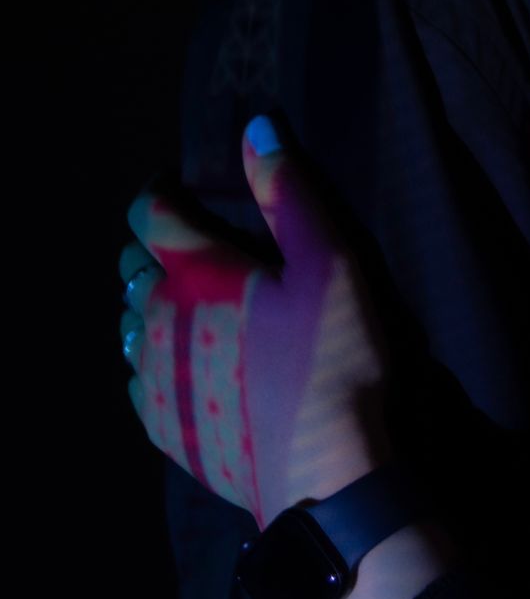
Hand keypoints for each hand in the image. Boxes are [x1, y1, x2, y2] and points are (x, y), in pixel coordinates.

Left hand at [121, 116, 391, 529]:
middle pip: (132, 268)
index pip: (149, 213)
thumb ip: (289, 191)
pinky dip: (155, 357)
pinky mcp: (163, 428)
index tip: (182, 184)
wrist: (324, 471)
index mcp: (194, 273)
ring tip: (194, 303)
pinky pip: (138, 379)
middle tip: (199, 242)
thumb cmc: (333, 356)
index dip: (160, 190)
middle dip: (155, 246)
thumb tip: (255, 127)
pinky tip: (192, 362)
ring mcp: (153, 380)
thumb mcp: (331, 260)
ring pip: (129, 325)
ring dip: (151, 304)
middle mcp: (155, 322)